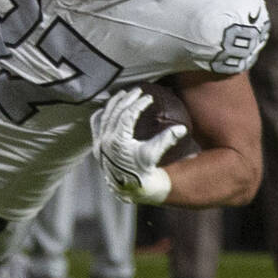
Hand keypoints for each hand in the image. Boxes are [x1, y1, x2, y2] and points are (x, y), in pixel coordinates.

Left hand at [90, 86, 185, 204]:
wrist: (129, 186)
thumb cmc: (143, 170)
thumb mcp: (154, 154)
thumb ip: (166, 139)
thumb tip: (182, 128)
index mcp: (117, 141)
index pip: (127, 115)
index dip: (138, 104)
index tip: (148, 97)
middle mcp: (104, 140)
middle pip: (115, 112)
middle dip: (127, 100)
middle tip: (138, 91)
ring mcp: (98, 142)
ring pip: (104, 116)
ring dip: (114, 104)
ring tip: (123, 94)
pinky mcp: (96, 145)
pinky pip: (95, 125)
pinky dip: (101, 115)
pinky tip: (106, 108)